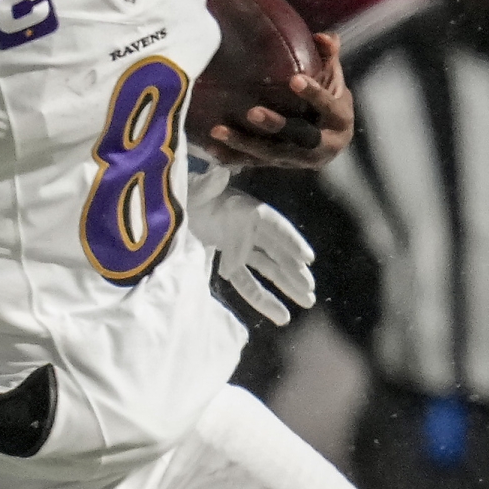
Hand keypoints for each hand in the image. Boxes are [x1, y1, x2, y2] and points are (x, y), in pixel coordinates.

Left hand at [186, 183, 316, 325]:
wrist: (178, 205)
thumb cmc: (191, 193)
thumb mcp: (198, 189)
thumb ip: (209, 184)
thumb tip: (220, 172)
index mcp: (248, 209)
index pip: (274, 226)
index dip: (290, 241)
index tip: (307, 258)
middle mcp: (251, 229)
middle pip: (278, 252)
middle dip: (294, 271)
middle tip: (310, 290)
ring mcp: (244, 246)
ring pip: (270, 269)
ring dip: (287, 286)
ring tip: (307, 303)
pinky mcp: (232, 261)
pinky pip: (249, 283)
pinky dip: (262, 298)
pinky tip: (281, 316)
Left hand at [202, 33, 353, 168]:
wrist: (332, 140)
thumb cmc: (330, 99)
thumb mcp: (335, 78)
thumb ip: (329, 56)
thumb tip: (323, 37)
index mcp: (339, 121)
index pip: (327, 106)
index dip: (312, 94)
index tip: (295, 79)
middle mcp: (322, 146)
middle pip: (296, 137)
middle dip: (274, 125)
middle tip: (252, 112)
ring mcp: (297, 159)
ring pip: (270, 153)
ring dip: (244, 143)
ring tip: (218, 130)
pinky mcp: (278, 165)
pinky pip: (253, 163)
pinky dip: (232, 157)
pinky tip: (211, 148)